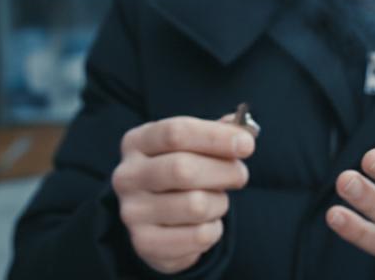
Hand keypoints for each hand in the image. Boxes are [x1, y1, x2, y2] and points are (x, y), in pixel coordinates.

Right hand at [113, 116, 255, 273]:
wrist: (157, 220)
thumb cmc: (181, 173)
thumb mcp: (193, 146)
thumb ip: (219, 134)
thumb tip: (245, 132)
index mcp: (137, 142)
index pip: (176, 132)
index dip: (216, 137)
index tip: (247, 144)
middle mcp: (127, 176)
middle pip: (183, 169)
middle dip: (224, 171)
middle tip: (239, 175)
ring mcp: (132, 212)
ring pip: (196, 205)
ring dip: (220, 203)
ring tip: (217, 200)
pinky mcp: (145, 243)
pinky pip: (198, 236)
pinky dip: (214, 229)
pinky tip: (205, 223)